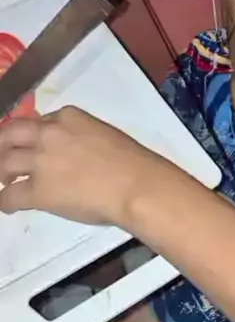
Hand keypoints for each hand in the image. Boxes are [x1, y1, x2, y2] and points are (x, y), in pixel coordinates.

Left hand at [0, 106, 159, 225]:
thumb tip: (72, 153)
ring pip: (4, 162)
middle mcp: (48, 133)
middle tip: (3, 156)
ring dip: (1, 172)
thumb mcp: (103, 134)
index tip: (34, 145)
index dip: (34, 135)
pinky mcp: (37, 190)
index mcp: (68, 116)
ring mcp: (40, 161)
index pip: (40, 121)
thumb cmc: (130, 160)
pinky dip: (5, 200)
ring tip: (5, 181)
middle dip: (3, 143)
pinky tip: (8, 205)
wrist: (134, 183)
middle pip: (11, 133)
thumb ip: (81, 137)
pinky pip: (9, 195)